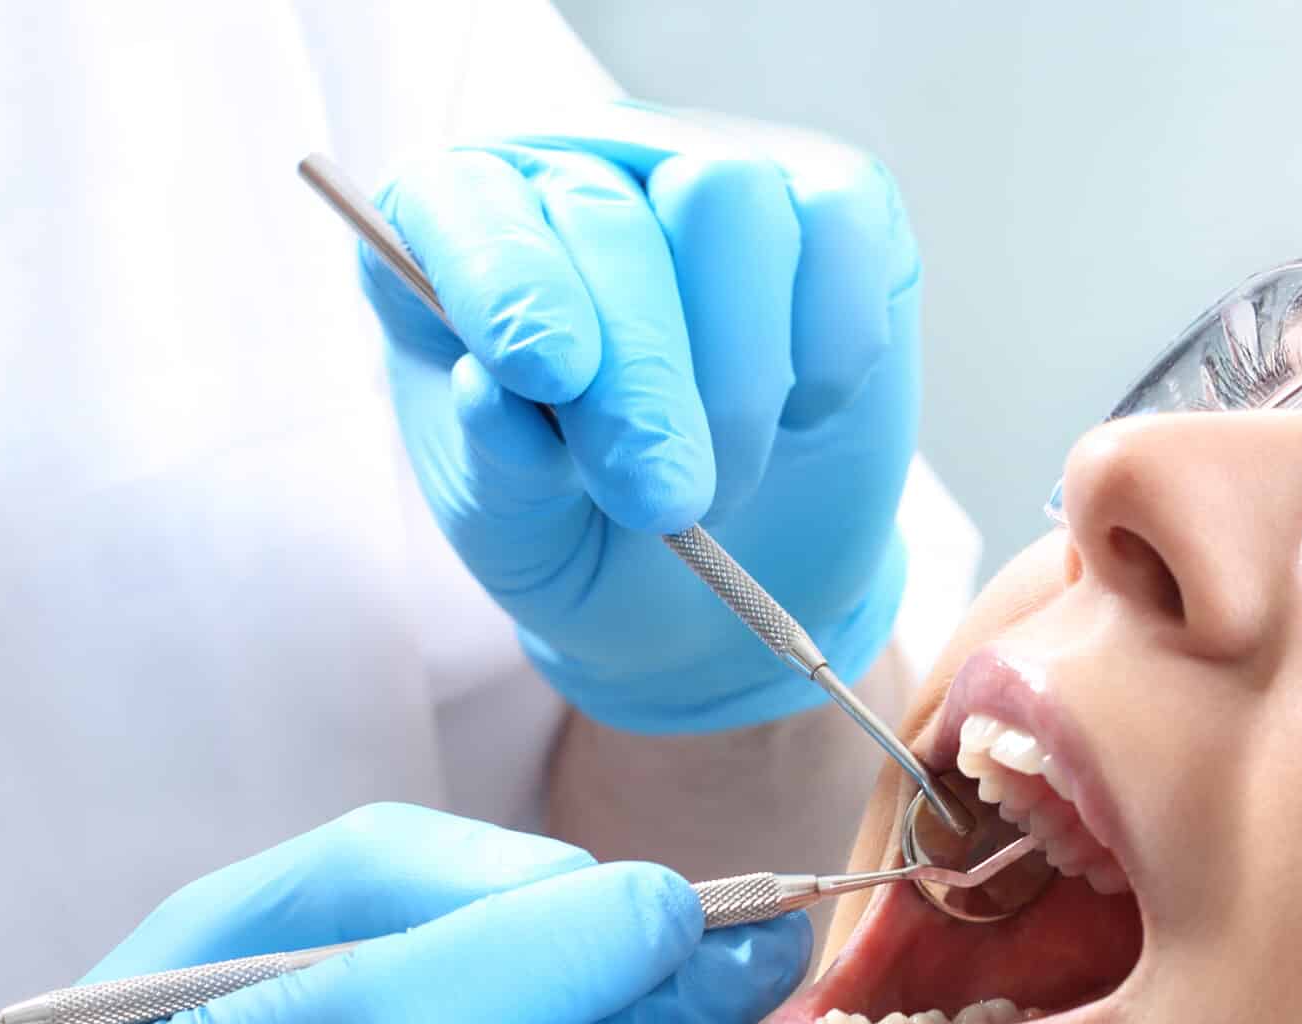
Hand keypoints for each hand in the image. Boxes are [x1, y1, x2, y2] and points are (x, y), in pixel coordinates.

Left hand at [368, 107, 919, 732]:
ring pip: (732, 199)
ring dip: (738, 371)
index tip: (543, 376)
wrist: (724, 577)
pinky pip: (839, 230)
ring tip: (726, 480)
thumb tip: (494, 395)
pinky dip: (831, 343)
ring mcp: (715, 168)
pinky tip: (803, 414)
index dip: (503, 277)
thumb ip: (494, 464)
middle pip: (611, 215)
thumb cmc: (588, 535)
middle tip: (662, 501)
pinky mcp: (833, 200)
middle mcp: (583, 169)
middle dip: (641, 373)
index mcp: (463, 229)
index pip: (462, 200)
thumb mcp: (514, 531)